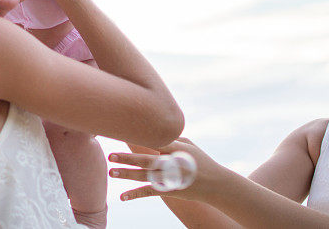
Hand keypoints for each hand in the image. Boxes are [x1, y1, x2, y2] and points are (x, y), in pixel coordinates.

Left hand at [108, 138, 224, 202]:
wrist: (217, 185)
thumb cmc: (201, 160)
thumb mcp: (189, 145)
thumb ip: (171, 139)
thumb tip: (152, 132)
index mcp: (177, 149)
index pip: (156, 141)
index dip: (140, 137)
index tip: (124, 132)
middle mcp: (173, 164)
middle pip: (147, 160)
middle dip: (128, 158)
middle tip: (111, 155)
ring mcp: (171, 179)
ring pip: (145, 177)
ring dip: (127, 175)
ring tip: (111, 172)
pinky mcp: (169, 191)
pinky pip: (149, 193)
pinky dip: (135, 195)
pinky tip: (122, 197)